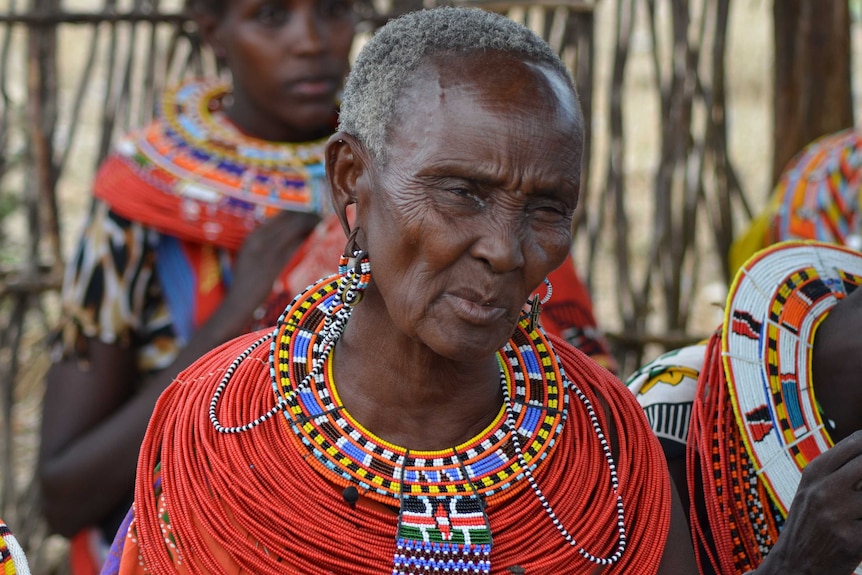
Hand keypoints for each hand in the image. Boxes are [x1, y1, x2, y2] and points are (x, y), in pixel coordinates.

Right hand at [208, 210, 319, 339]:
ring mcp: (267, 250)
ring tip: (324, 226)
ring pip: (295, 227)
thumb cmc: (248, 282)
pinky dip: (309, 239)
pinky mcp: (275, 263)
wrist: (238, 302)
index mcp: (254, 235)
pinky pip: (296, 245)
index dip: (300, 212)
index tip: (312, 215)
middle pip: (290, 218)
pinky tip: (319, 239)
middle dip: (309, 216)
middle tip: (322, 219)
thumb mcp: (252, 257)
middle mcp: (260, 239)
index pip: (282, 214)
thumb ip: (267, 244)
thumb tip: (290, 235)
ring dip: (312, 224)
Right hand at [757, 430, 861, 574]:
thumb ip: (839, 469)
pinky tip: (858, 527)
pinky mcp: (853, 540)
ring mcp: (838, 514)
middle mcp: (824, 489)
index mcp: (814, 471)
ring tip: (858, 510)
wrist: (794, 563)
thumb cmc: (810, 524)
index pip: (858, 442)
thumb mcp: (812, 489)